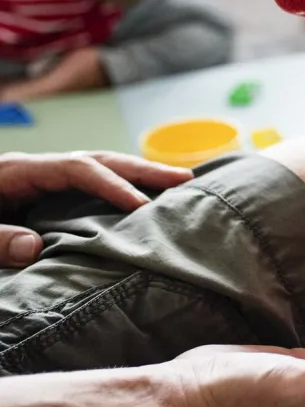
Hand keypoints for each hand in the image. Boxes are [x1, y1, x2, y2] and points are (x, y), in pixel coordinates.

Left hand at [0, 152, 191, 267]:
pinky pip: (89, 188)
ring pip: (98, 170)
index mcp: (15, 172)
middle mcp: (33, 171)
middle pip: (97, 160)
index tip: (140, 205)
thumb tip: (34, 246)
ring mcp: (40, 182)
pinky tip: (145, 201)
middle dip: (142, 169)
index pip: (75, 169)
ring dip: (138, 175)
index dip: (110, 185)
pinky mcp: (42, 199)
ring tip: (180, 184)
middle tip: (185, 179)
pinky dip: (121, 190)